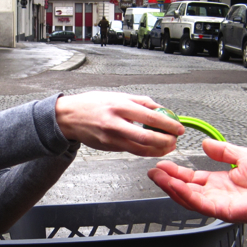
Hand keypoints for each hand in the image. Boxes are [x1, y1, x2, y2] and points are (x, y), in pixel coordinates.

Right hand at [55, 91, 183, 156]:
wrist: (68, 117)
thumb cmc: (92, 104)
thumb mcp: (118, 95)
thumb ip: (141, 102)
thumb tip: (162, 110)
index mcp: (119, 106)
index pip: (151, 117)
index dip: (168, 125)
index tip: (178, 128)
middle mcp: (115, 124)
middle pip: (147, 139)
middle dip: (166, 142)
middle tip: (174, 140)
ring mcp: (111, 139)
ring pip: (140, 150)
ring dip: (158, 150)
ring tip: (166, 146)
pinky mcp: (109, 148)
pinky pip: (131, 150)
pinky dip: (145, 150)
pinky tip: (151, 146)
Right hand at [147, 139, 246, 224]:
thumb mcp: (243, 155)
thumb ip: (223, 151)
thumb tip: (205, 145)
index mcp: (220, 182)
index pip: (192, 178)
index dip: (176, 172)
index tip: (162, 165)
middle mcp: (216, 194)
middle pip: (185, 188)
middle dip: (167, 181)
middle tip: (152, 172)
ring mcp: (217, 203)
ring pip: (188, 197)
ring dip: (171, 187)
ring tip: (157, 177)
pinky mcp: (222, 211)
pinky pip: (198, 203)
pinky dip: (184, 194)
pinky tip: (174, 185)